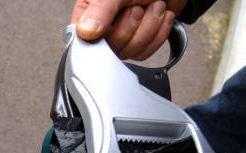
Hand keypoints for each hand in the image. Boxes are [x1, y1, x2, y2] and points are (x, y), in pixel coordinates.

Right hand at [70, 0, 186, 59]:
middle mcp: (101, 29)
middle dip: (132, 28)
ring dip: (149, 28)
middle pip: (110, 50)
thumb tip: (85, 32)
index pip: (85, 41)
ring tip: (154, 6)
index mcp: (87, 15)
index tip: (115, 21)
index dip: (103, 37)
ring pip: (129, 52)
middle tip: (138, 8)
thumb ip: (100, 10)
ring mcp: (120, 37)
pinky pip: (144, 52)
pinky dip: (158, 34)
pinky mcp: (138, 43)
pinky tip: (160, 16)